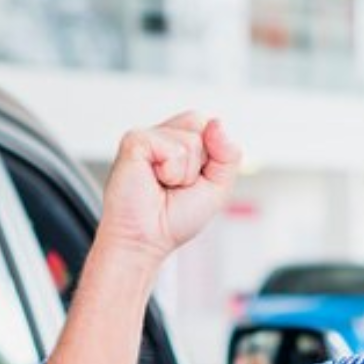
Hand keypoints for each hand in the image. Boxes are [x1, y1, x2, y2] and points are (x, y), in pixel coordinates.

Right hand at [96, 112, 241, 266]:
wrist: (146, 240)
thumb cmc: (173, 219)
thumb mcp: (218, 188)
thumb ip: (228, 155)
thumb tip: (217, 123)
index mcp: (179, 142)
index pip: (210, 126)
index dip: (211, 156)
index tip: (192, 182)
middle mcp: (162, 135)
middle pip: (201, 124)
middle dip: (200, 162)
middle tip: (177, 184)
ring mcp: (147, 137)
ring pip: (190, 141)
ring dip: (184, 173)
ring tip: (163, 186)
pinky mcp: (134, 141)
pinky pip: (172, 149)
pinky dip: (170, 172)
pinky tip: (153, 181)